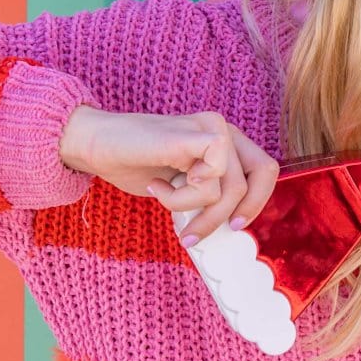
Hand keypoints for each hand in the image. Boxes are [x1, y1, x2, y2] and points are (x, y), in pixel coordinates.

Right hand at [59, 105, 279, 244]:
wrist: (96, 144)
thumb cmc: (137, 165)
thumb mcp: (183, 185)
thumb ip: (208, 195)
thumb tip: (229, 229)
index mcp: (226, 140)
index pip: (264, 170)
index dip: (256, 202)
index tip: (232, 227)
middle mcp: (223, 129)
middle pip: (257, 178)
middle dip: (229, 215)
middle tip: (196, 233)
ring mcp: (209, 127)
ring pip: (229, 186)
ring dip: (193, 209)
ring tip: (162, 197)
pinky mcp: (192, 133)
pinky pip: (211, 177)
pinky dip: (185, 196)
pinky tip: (160, 185)